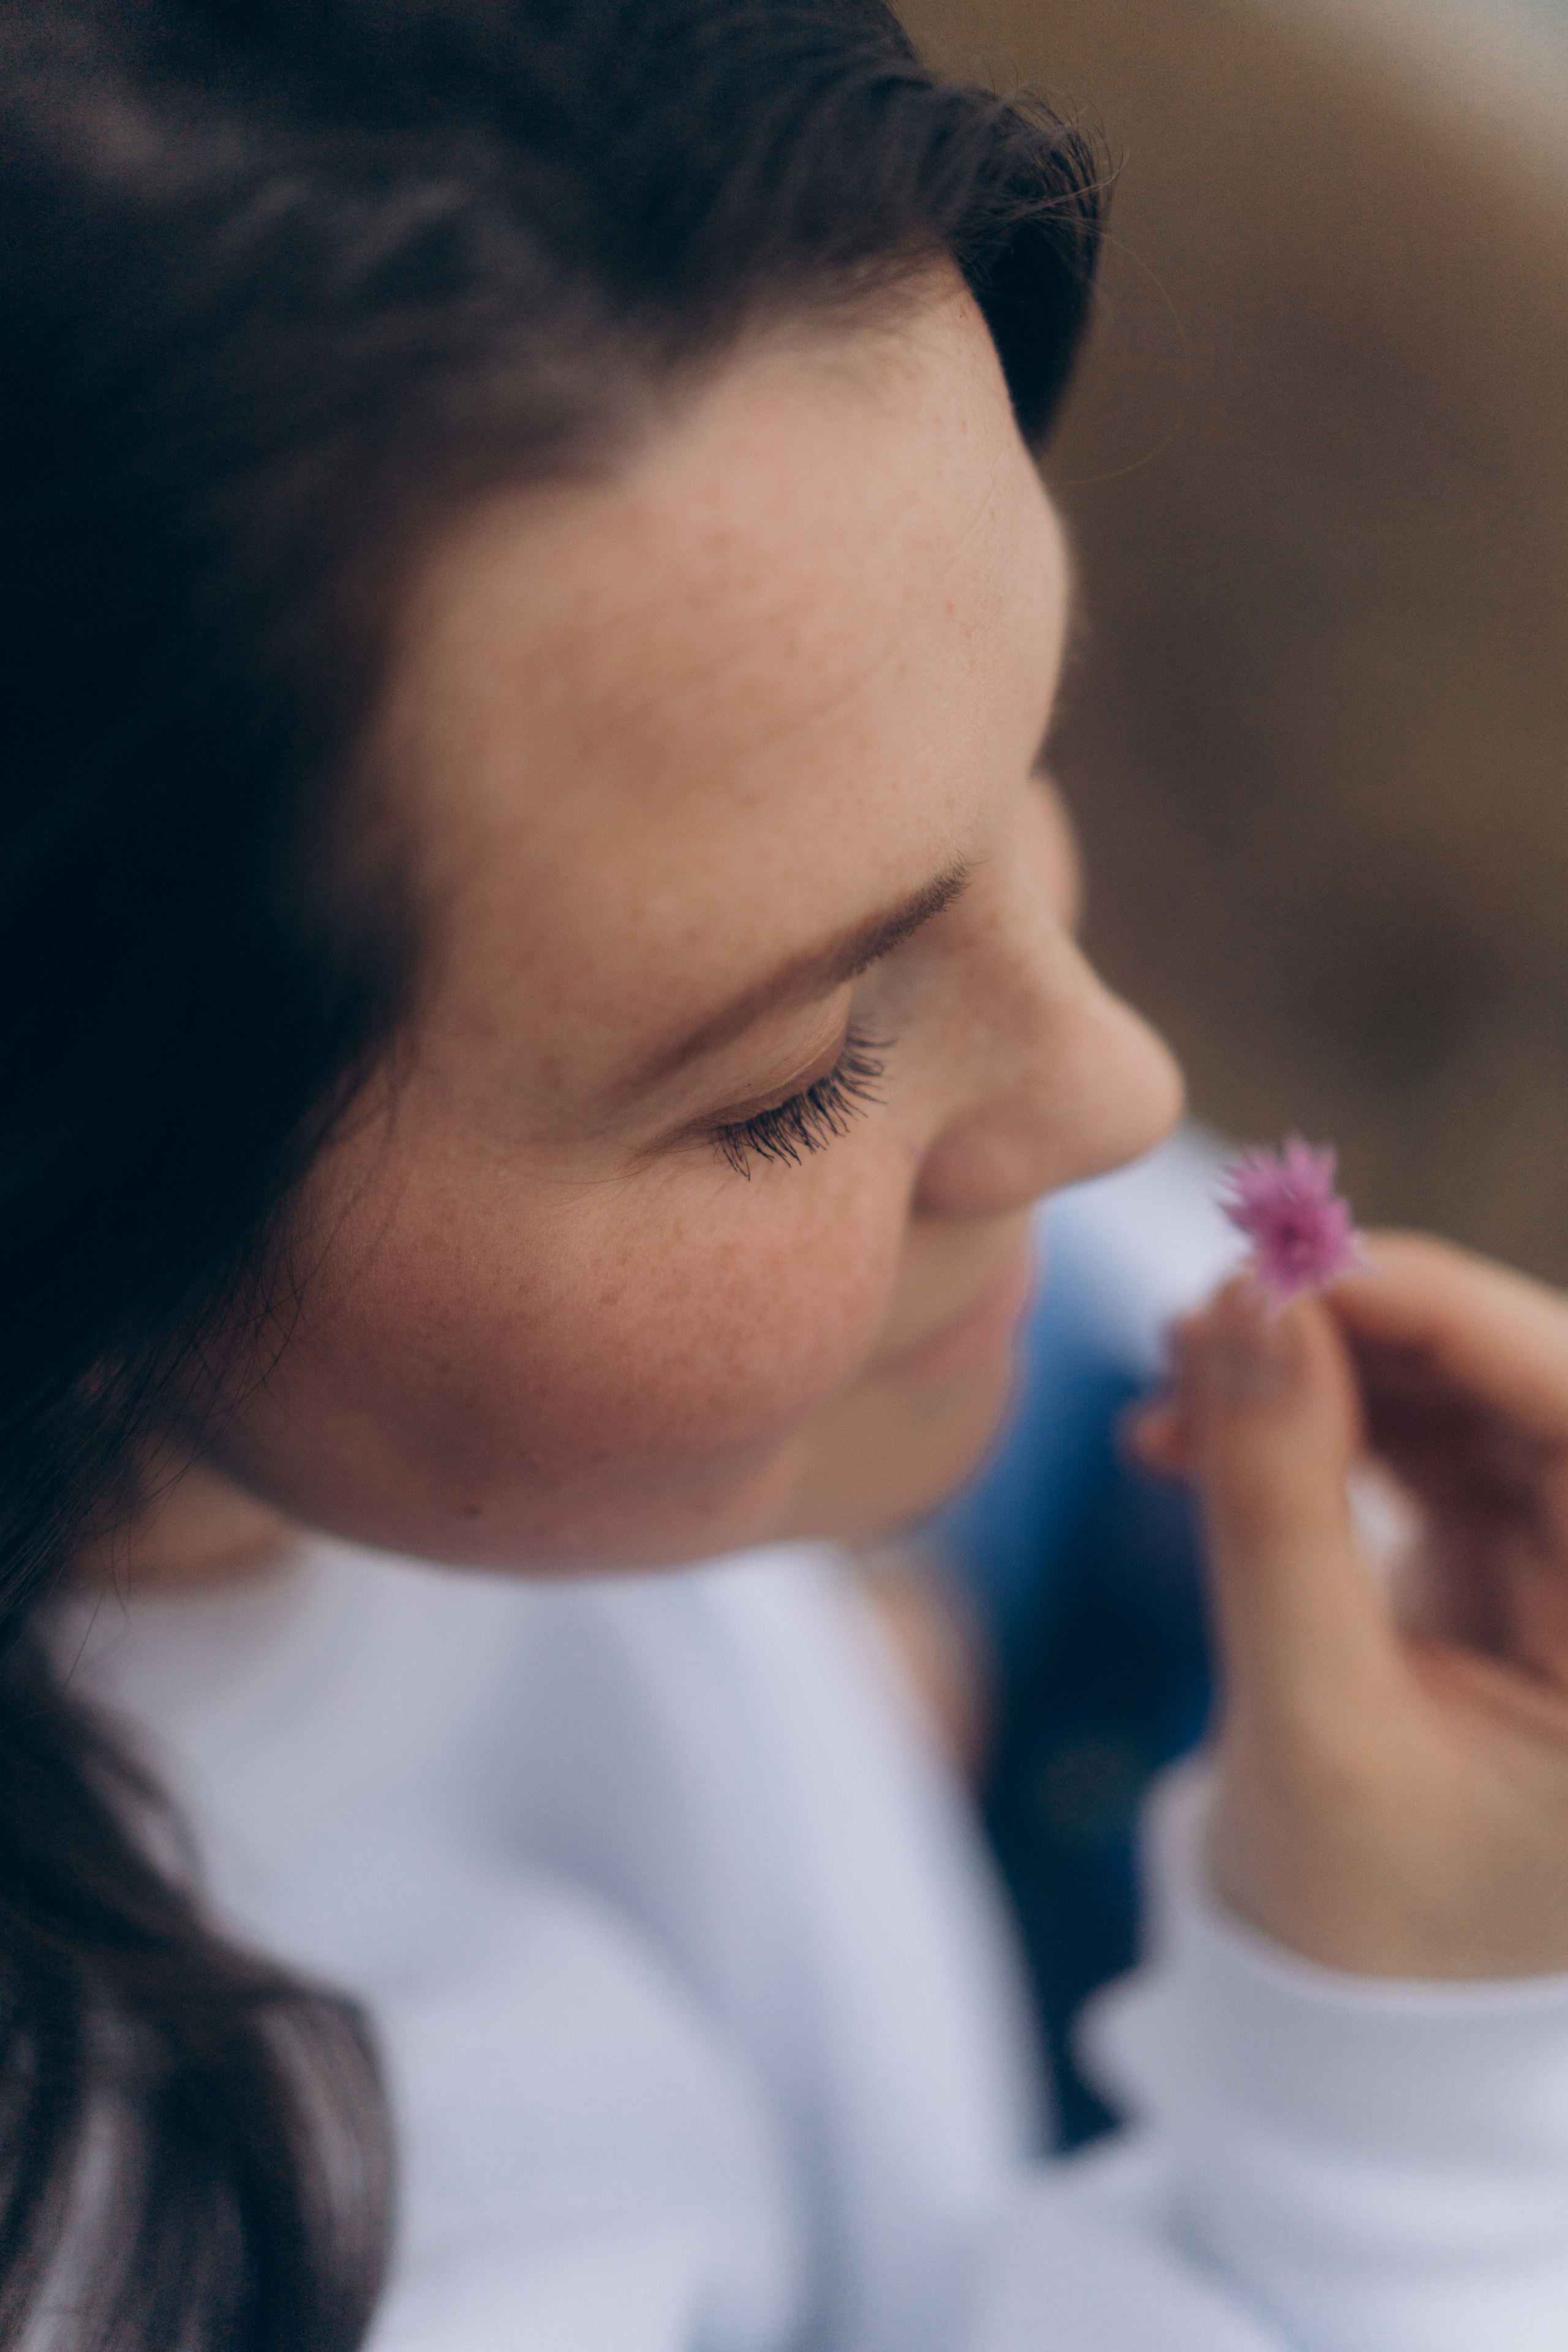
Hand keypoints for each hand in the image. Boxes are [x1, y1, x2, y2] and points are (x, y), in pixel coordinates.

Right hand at [1133, 1235, 1567, 1977]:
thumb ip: (1276, 1508)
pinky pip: (1416, 1435)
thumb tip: (1239, 1301)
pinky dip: (1306, 1416)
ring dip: (1318, 1363)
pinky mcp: (1501, 1555)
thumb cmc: (1357, 1918)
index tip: (1288, 1261)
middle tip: (1207, 1310)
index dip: (1445, 1310)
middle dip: (1363, 1326)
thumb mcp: (1311, 1724)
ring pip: (1464, 1389)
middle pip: (1527, 1381)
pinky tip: (1194, 1430)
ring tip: (1174, 1378)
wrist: (1349, 2024)